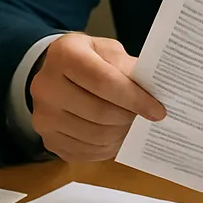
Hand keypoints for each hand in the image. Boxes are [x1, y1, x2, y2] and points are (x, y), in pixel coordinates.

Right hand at [30, 34, 165, 161]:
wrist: (56, 73)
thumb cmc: (88, 59)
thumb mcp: (107, 50)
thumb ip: (128, 67)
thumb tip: (154, 92)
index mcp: (64, 55)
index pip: (104, 81)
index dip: (135, 98)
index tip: (158, 110)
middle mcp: (46, 86)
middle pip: (100, 113)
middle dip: (129, 118)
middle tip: (143, 117)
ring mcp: (43, 116)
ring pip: (95, 136)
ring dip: (120, 134)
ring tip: (130, 125)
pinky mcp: (48, 139)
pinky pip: (86, 152)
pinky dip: (107, 148)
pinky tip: (115, 135)